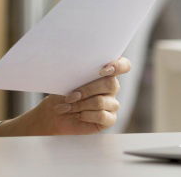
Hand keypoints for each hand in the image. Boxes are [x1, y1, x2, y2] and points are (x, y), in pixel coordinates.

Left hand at [0, 58, 131, 136]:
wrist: (56, 111)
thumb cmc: (63, 90)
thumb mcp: (68, 76)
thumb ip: (79, 68)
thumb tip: (77, 61)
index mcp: (106, 71)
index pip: (124, 65)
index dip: (118, 66)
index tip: (103, 69)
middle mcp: (113, 86)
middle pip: (111, 84)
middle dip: (87, 90)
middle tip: (70, 96)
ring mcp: (112, 103)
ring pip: (101, 101)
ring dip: (80, 105)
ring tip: (67, 107)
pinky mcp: (109, 119)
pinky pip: (102, 116)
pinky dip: (86, 115)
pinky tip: (78, 115)